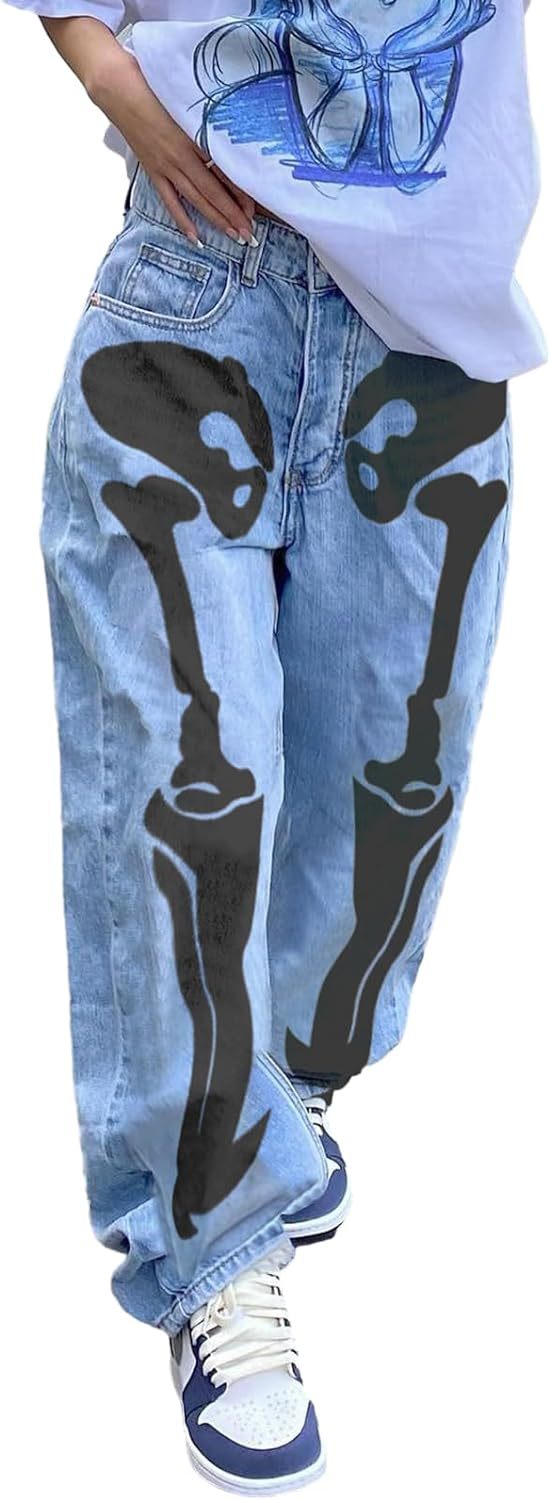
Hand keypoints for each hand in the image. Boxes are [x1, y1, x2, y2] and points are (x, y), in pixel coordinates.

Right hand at [41, 18, 256, 243]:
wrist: (118, 88)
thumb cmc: (153, 87)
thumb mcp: (187, 101)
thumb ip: (207, 120)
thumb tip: (231, 136)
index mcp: (193, 136)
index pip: (223, 170)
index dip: (240, 191)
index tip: (254, 208)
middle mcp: (180, 156)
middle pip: (212, 191)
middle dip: (232, 214)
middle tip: (249, 235)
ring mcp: (165, 166)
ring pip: (195, 199)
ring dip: (215, 219)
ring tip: (233, 237)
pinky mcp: (153, 171)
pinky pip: (170, 200)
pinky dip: (182, 220)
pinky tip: (195, 237)